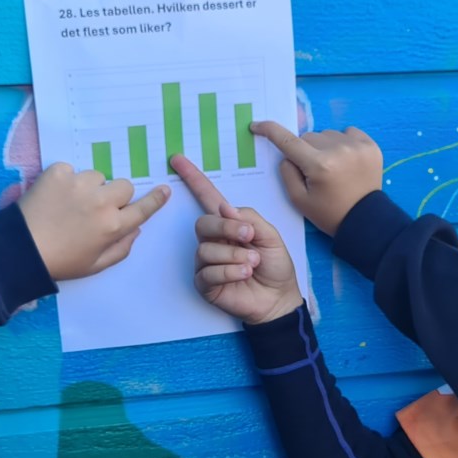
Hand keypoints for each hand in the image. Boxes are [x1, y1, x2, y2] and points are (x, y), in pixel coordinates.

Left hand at [17, 162, 169, 280]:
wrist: (19, 249)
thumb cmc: (60, 262)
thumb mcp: (96, 266)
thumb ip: (122, 248)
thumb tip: (135, 229)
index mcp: (113, 226)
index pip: (143, 208)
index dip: (155, 199)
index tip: (163, 189)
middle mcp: (101, 201)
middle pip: (123, 186)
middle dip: (114, 196)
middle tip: (96, 208)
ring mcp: (79, 184)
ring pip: (98, 176)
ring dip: (89, 187)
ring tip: (69, 204)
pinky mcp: (58, 172)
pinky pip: (71, 169)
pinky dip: (66, 180)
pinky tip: (54, 196)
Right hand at [172, 154, 303, 324]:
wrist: (279, 298)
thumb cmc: (275, 266)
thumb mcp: (270, 235)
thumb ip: (249, 218)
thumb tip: (224, 209)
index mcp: (228, 224)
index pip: (207, 198)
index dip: (193, 179)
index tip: (178, 160)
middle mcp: (213, 240)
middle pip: (203, 224)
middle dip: (227, 229)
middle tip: (250, 236)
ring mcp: (206, 262)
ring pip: (206, 249)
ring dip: (234, 255)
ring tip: (253, 263)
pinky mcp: (205, 283)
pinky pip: (208, 272)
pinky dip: (230, 271)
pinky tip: (244, 274)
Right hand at [251, 121, 383, 236]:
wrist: (365, 220)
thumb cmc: (329, 213)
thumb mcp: (299, 200)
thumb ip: (287, 173)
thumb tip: (287, 154)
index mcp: (318, 165)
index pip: (288, 141)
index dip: (270, 131)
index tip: (257, 125)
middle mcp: (338, 150)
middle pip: (308, 137)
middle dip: (305, 150)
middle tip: (313, 171)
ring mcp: (356, 146)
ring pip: (327, 134)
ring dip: (324, 146)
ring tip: (333, 167)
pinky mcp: (370, 145)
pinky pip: (348, 132)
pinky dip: (342, 142)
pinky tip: (346, 160)